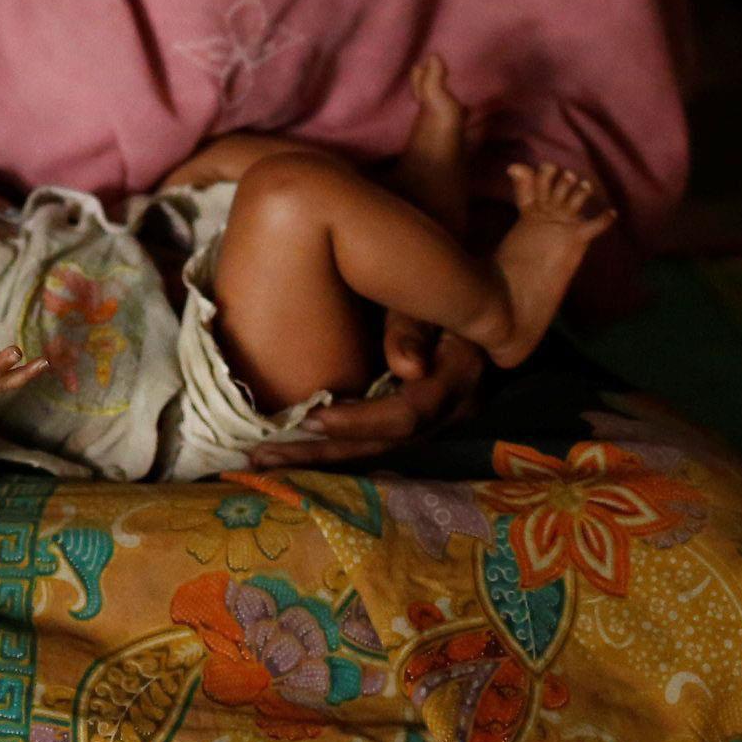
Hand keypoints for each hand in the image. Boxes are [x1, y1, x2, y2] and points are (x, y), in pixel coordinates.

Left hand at [243, 313, 485, 467]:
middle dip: (324, 452)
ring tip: (264, 459)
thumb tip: (408, 367)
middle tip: (265, 456)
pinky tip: (291, 448)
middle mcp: (452, 409)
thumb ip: (413, 326)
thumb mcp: (429, 296)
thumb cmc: (441, 281)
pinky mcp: (418, 418)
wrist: (476, 291)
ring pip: (376, 448)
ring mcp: (437, 418)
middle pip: (385, 444)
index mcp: (458, 379)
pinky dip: (334, 444)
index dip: (358, 421)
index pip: (407, 415)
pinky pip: (375, 438)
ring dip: (320, 455)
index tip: (309, 418)